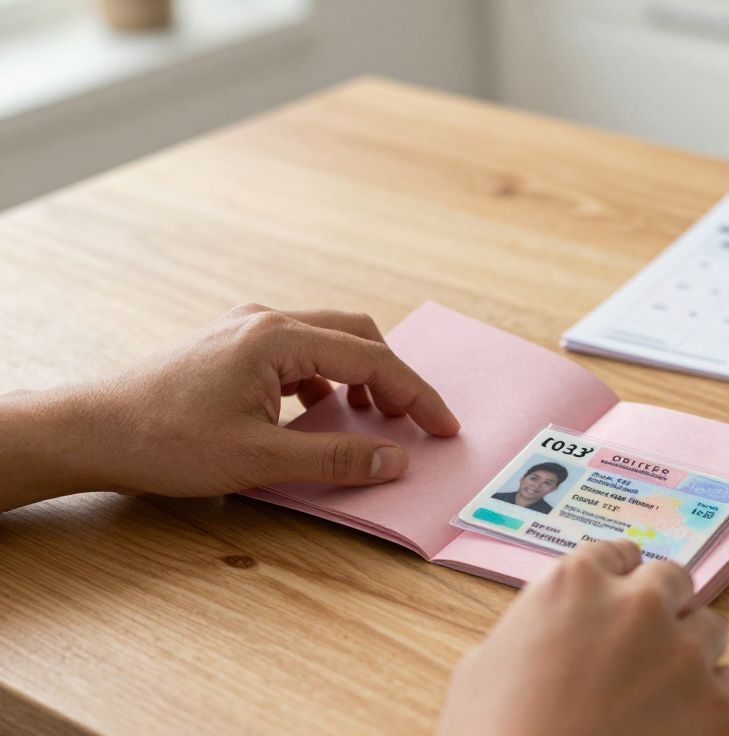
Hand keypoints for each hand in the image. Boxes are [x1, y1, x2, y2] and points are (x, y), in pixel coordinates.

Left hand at [1, 304, 458, 509]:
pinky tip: (323, 415)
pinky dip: (328, 380)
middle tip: (419, 423)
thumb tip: (396, 458)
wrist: (90, 430)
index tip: (445, 426)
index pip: (372, 359)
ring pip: (330, 341)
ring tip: (377, 422)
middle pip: (358, 336)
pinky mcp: (232, 347)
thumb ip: (336, 457)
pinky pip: (300, 354)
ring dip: (362, 377)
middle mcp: (267, 321)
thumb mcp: (259, 458)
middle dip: (396, 378)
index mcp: (279, 338)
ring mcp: (247, 330)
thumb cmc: (164, 441)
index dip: (416, 395)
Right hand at [438, 540, 728, 735]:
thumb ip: (532, 628)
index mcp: (575, 583)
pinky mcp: (715, 705)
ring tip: (660, 689)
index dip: (617, 580)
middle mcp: (637, 604)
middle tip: (644, 641)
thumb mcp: (484, 665)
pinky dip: (709, 701)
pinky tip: (676, 723)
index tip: (619, 597)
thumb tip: (547, 635)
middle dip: (661, 606)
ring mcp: (682, 653)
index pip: (617, 554)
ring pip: (709, 628)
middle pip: (672, 580)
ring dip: (689, 650)